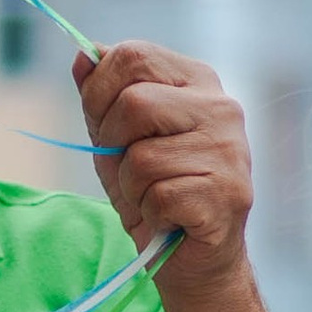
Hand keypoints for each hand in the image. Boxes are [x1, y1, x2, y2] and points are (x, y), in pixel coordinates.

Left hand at [74, 41, 253, 291]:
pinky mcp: (228, 193)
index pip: (135, 56)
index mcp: (196, 82)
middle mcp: (220, 107)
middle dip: (112, 143)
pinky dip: (151, 214)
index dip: (99, 90)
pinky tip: (170, 218)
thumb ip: (101, 97)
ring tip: (154, 198)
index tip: (101, 123)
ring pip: (142, 157)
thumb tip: (82, 53)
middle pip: (134, 103)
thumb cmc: (155, 192)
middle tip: (129, 171)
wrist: (192, 257)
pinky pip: (159, 196)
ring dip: (131, 187)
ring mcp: (229, 150)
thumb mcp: (117, 139)